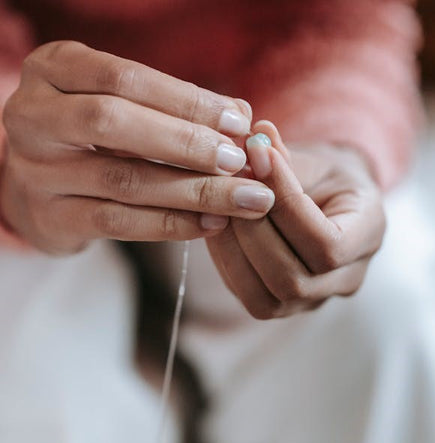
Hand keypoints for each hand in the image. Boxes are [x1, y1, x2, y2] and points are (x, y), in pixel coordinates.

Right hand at [0, 41, 274, 253]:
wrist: (40, 184)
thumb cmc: (92, 135)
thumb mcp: (121, 105)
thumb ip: (173, 107)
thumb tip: (240, 117)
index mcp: (55, 71)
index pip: (125, 79)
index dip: (186, 100)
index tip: (238, 121)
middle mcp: (35, 117)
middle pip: (114, 124)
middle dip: (188, 144)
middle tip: (240, 162)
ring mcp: (38, 172)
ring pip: (123, 180)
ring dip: (194, 192)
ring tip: (243, 199)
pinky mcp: (52, 218)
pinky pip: (120, 223)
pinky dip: (172, 224)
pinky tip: (211, 223)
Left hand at [206, 121, 385, 318]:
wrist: (324, 202)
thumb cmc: (321, 178)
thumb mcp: (313, 160)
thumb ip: (285, 155)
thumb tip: (255, 136)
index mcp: (369, 236)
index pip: (328, 244)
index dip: (286, 204)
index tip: (259, 157)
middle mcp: (346, 280)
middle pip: (293, 279)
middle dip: (252, 230)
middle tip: (228, 185)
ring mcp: (313, 300)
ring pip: (266, 298)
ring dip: (233, 249)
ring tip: (218, 206)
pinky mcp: (282, 305)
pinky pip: (248, 296)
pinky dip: (226, 261)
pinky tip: (218, 226)